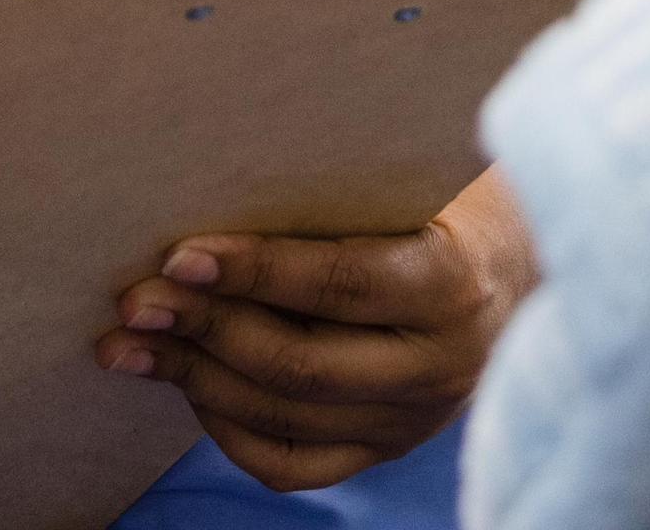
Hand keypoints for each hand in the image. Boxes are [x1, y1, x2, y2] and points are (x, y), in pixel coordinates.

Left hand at [95, 168, 537, 492]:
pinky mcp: (385, 450)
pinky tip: (186, 387)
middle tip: (135, 301)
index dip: (254, 270)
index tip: (181, 254)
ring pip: (284, 415)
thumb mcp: (412, 188)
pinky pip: (292, 462)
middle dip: (204, 329)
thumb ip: (337, 199)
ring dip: (193, 378)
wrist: (519, 272)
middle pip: (298, 361)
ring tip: (130, 346)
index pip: (339, 282)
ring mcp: (410, 420)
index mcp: (450, 284)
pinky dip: (228, 428)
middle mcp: (436, 365)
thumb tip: (214, 187)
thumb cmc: (445, 205)